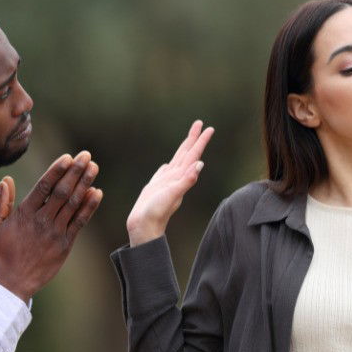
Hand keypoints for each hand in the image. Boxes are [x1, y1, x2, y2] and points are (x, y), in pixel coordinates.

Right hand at [0, 151, 102, 302]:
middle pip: (62, 191)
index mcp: (24, 214)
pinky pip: (80, 222)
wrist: (11, 285)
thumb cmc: (0, 255)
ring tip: (94, 168)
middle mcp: (41, 221)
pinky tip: (97, 193)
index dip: (56, 170)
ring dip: (85, 184)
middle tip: (86, 155)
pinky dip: (89, 207)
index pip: (43, 187)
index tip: (67, 157)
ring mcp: (55, 233)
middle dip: (75, 172)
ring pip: (73, 204)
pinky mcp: (65, 244)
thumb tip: (6, 180)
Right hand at [127, 120, 213, 246]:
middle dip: (193, 139)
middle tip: (200, 123)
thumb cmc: (156, 213)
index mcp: (180, 177)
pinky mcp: (156, 187)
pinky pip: (164, 172)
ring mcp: (166, 182)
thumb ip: (186, 181)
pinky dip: (168, 165)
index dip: (200, 141)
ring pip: (177, 161)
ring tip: (189, 139)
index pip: (193, 155)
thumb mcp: (173, 195)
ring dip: (183, 149)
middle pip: (187, 154)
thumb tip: (199, 165)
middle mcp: (176, 178)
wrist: (144, 228)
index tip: (208, 128)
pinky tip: (169, 164)